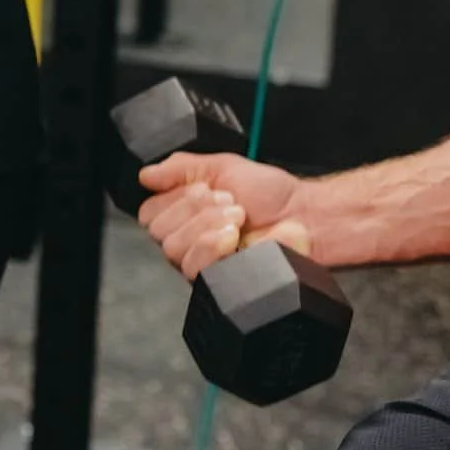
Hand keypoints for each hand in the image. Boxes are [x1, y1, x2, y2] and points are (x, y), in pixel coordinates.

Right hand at [137, 152, 310, 283]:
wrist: (303, 217)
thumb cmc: (270, 194)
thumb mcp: (222, 166)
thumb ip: (181, 167)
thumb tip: (146, 174)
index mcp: (183, 213)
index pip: (149, 212)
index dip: (176, 198)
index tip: (208, 189)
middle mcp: (187, 240)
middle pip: (159, 232)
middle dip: (196, 209)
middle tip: (228, 202)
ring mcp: (200, 263)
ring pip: (174, 250)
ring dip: (207, 226)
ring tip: (237, 218)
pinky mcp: (214, 282)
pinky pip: (192, 268)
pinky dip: (211, 246)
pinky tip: (233, 238)